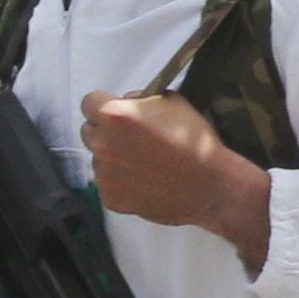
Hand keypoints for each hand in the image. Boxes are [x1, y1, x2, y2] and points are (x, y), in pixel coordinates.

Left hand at [81, 91, 273, 275]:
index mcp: (115, 116)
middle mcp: (102, 144)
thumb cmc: (194, 140)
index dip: (103, 105)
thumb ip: (142, 99)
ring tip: (142, 164)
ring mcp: (103, 175)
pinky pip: (107, 184)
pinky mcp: (109, 199)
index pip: (89, 102)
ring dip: (112, 157)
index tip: (117, 112)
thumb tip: (129, 102)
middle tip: (131, 138)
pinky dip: (119, 182)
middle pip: (89, 131)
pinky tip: (143, 182)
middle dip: (105, 131)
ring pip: (97, 159)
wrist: (209, 187)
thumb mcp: (172, 102)